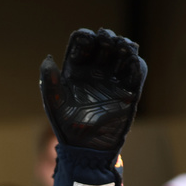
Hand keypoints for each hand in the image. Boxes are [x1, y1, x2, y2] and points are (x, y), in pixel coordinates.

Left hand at [40, 28, 146, 154]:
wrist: (86, 148)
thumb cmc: (66, 126)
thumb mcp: (54, 102)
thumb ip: (49, 81)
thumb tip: (48, 58)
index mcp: (76, 70)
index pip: (82, 45)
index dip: (85, 37)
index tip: (86, 39)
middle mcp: (96, 72)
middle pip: (105, 45)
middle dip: (107, 38)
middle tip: (106, 40)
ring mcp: (113, 80)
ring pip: (123, 55)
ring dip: (125, 46)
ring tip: (122, 46)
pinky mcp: (129, 91)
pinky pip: (137, 73)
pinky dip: (137, 64)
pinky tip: (133, 61)